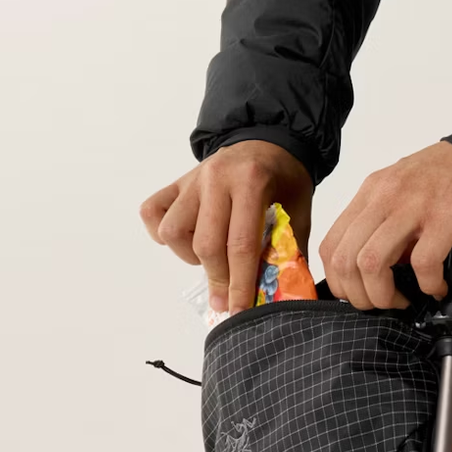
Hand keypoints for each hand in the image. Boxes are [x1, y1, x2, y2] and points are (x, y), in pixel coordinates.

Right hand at [139, 140, 313, 315]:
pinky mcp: (177, 182)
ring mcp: (193, 178)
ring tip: (211, 255)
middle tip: (227, 299)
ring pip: (173, 231)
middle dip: (218, 280)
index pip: (241, 243)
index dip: (239, 284)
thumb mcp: (298, 210)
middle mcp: (217, 177)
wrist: (272, 141)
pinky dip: (162, 232)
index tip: (239, 311)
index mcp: (252, 182)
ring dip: (189, 254)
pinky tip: (186, 239)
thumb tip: (280, 295)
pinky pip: (153, 212)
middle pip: (206, 243)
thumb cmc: (285, 179)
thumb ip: (289, 249)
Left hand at [318, 140, 451, 310]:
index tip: (359, 293)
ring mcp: (414, 206)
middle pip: (346, 259)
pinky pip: (423, 263)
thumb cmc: (447, 173)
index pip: (331, 245)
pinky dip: (427, 284)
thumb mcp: (400, 187)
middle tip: (384, 302)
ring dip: (385, 295)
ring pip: (372, 263)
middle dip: (360, 295)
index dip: (339, 281)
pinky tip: (438, 286)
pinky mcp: (445, 217)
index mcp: (372, 191)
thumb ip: (382, 220)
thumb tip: (377, 268)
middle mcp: (385, 197)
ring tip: (405, 299)